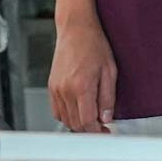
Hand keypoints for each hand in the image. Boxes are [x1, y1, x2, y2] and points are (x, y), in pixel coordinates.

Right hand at [48, 17, 116, 132]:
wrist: (75, 28)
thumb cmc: (94, 44)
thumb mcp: (109, 71)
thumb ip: (107, 98)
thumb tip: (106, 118)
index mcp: (81, 86)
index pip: (87, 122)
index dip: (98, 132)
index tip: (106, 132)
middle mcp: (65, 90)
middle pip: (75, 125)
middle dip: (89, 130)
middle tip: (102, 126)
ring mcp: (56, 89)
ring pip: (65, 120)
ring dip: (78, 124)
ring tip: (91, 116)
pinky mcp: (51, 86)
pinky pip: (56, 111)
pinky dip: (67, 116)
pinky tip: (78, 109)